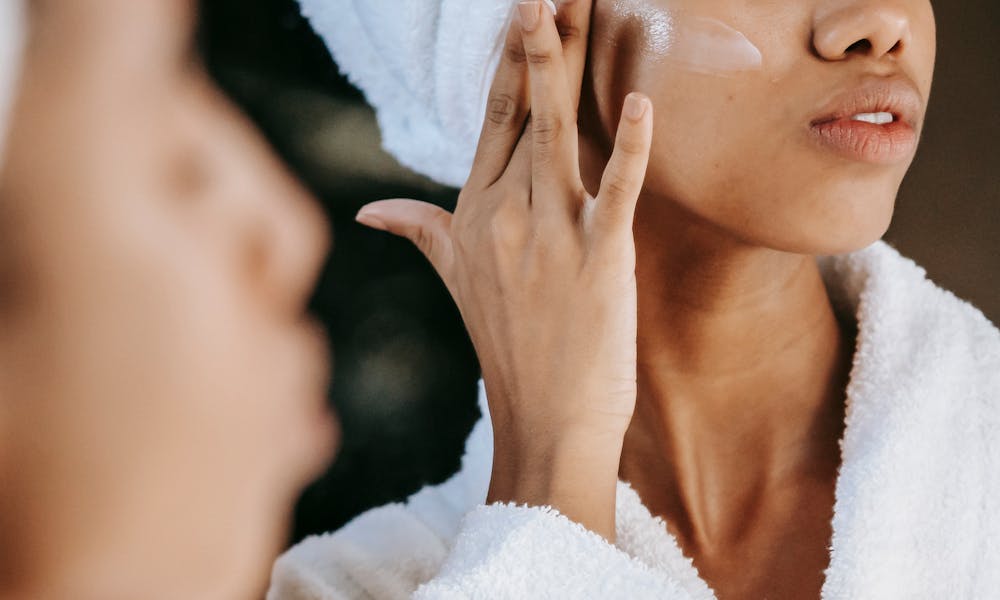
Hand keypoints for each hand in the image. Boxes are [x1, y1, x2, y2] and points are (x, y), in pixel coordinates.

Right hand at [354, 0, 652, 539]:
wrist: (545, 420)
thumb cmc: (507, 349)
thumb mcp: (456, 280)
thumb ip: (421, 231)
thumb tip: (370, 211)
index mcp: (475, 213)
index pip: (493, 118)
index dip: (509, 60)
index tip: (521, 11)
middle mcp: (505, 214)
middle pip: (524, 109)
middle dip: (536, 41)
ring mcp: (549, 235)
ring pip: (558, 132)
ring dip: (564, 65)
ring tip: (570, 3)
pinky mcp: (598, 259)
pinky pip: (616, 192)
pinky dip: (630, 148)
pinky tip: (640, 101)